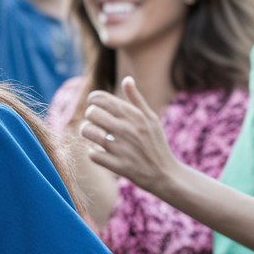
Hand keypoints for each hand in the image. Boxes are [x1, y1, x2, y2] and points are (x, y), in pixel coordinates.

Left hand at [81, 77, 176, 194]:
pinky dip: (94, 154)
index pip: (100, 98)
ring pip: (87, 131)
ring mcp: (121, 148)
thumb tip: (127, 79)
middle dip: (90, 116)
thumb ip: (136, 99)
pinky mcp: (117, 165)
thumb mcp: (151, 119)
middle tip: (97, 122)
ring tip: (96, 136)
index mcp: (134, 115)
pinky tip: (102, 153)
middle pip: (91, 113)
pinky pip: (92, 154)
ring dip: (88, 134)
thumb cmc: (156, 143)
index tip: (95, 105)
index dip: (93, 100)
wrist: (165, 174)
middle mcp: (127, 129)